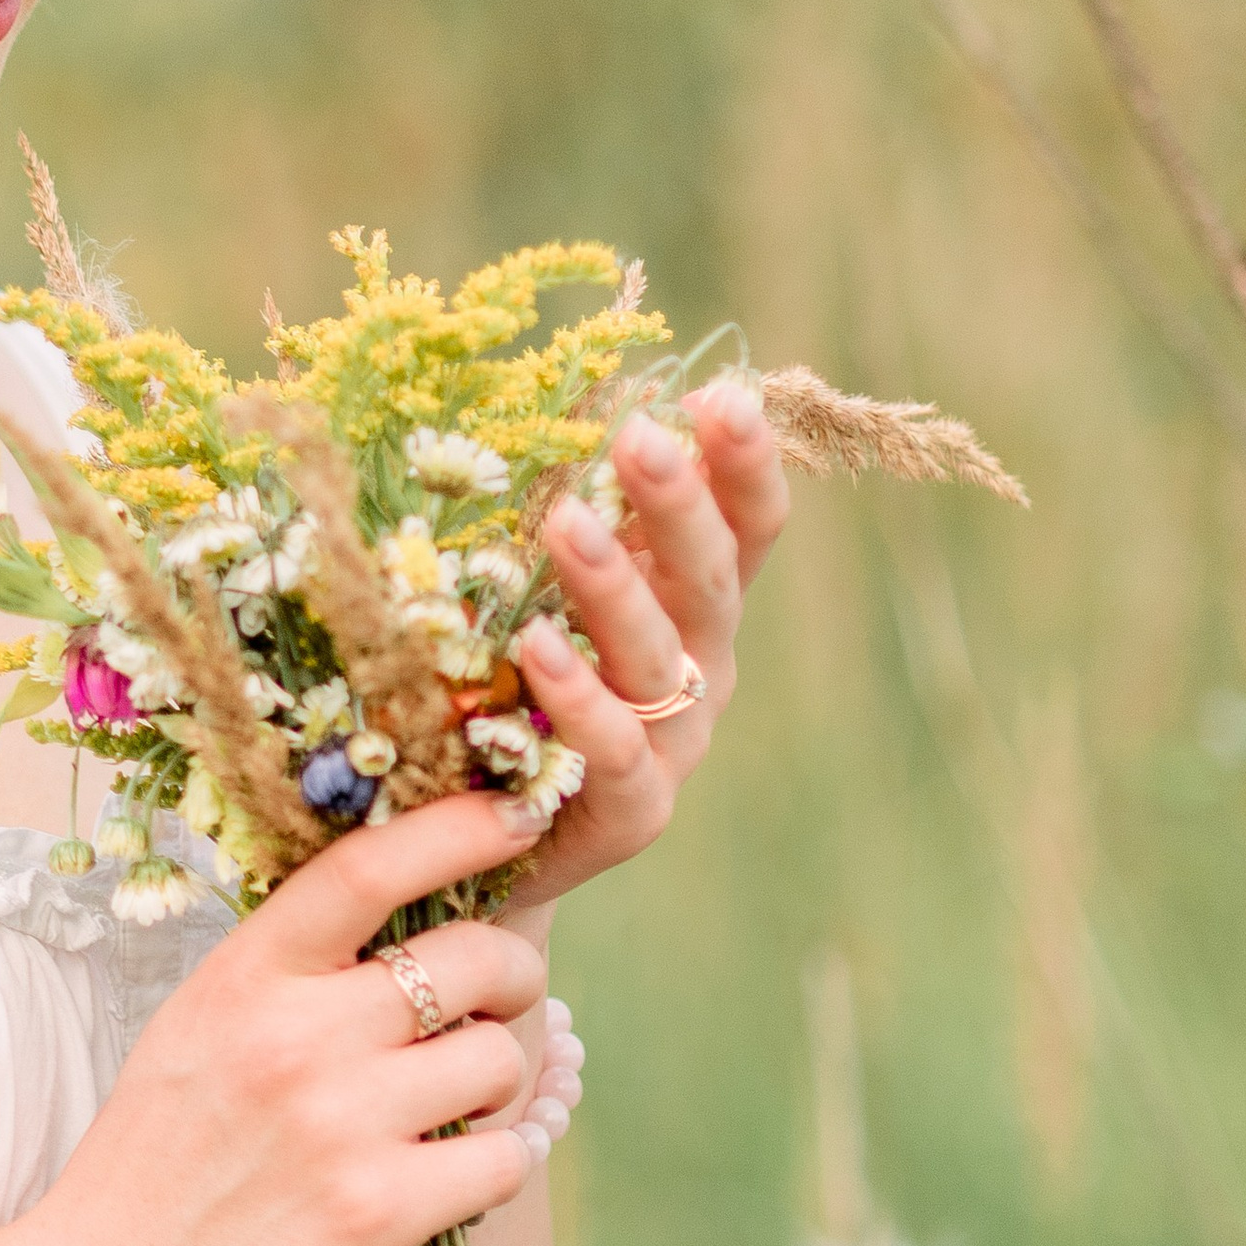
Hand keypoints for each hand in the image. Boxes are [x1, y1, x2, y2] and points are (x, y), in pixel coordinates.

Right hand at [37, 788, 549, 1245]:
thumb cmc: (155, 1161)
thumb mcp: (196, 1029)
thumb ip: (288, 974)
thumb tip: (410, 922)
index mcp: (244, 976)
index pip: (368, 867)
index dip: (458, 829)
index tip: (515, 816)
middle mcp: (295, 1036)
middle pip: (473, 959)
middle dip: (508, 980)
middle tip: (490, 1011)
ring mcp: (341, 1124)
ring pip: (500, 1062)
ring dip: (496, 1088)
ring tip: (446, 1114)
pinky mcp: (378, 1212)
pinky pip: (502, 1159)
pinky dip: (491, 1169)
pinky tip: (443, 1182)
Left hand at [509, 382, 788, 906]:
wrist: (498, 850)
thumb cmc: (520, 697)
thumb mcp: (550, 598)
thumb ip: (575, 524)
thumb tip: (546, 409)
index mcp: (697, 606)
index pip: (747, 526)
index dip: (745, 464)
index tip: (720, 395)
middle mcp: (701, 667)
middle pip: (712, 579)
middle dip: (682, 506)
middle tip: (642, 438)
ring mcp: (675, 743)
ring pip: (659, 656)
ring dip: (616, 587)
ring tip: (569, 523)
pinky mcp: (634, 811)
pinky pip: (614, 749)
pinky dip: (580, 695)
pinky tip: (539, 644)